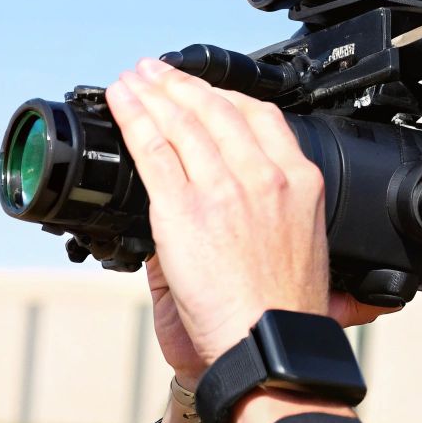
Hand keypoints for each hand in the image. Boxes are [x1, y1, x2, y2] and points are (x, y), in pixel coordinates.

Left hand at [108, 58, 393, 383]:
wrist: (267, 352)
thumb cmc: (282, 321)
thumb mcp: (298, 254)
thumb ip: (265, 225)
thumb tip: (230, 214)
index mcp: (301, 185)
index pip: (261, 117)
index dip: (225, 96)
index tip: (205, 90)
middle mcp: (264, 178)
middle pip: (216, 111)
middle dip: (181, 85)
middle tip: (156, 71)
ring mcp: (224, 190)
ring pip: (181, 123)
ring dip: (152, 93)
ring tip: (134, 78)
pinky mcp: (184, 210)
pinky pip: (152, 150)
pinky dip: (134, 118)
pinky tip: (120, 100)